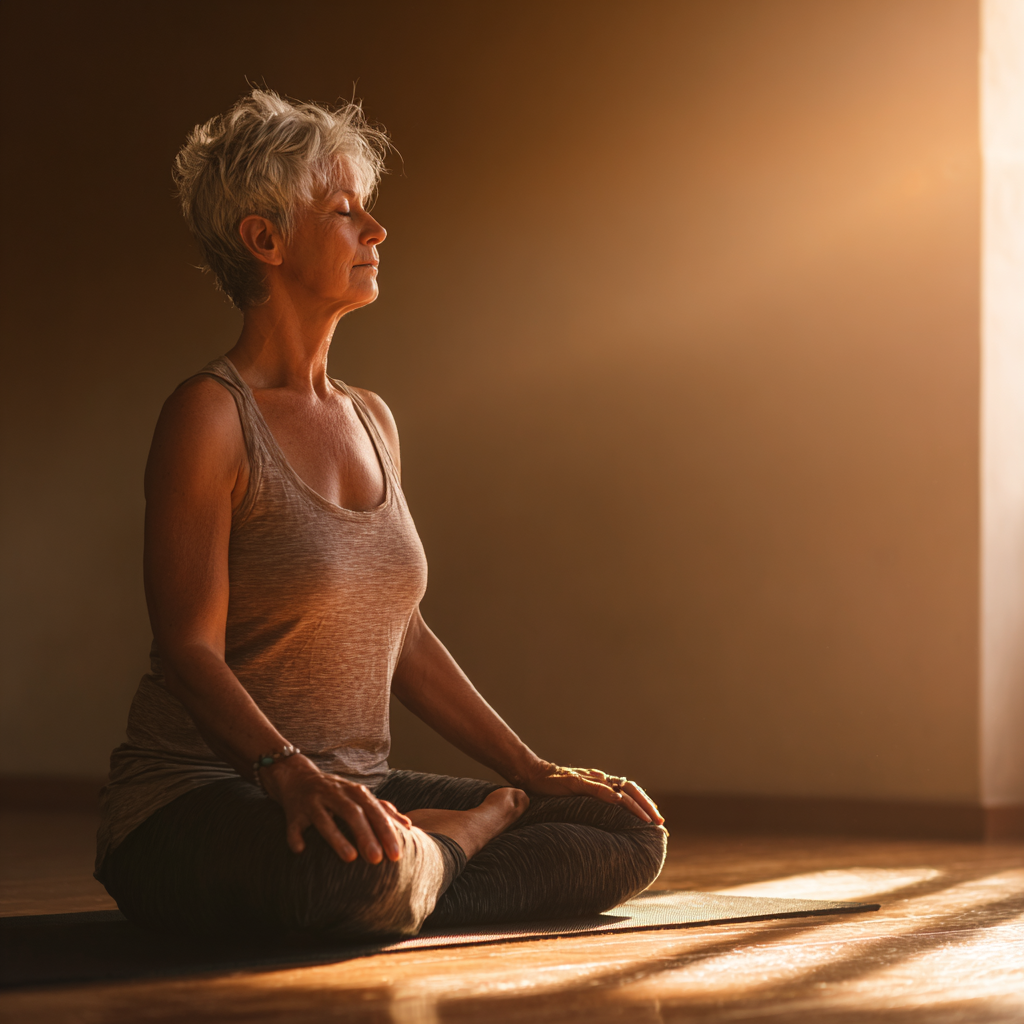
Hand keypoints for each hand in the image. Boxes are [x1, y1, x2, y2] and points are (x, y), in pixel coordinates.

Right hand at [260, 754, 411, 862]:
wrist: (298, 777)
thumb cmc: (336, 792)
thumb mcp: (360, 796)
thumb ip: (384, 810)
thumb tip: (408, 825)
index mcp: (355, 792)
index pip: (375, 812)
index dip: (386, 832)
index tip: (396, 855)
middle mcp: (335, 794)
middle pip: (353, 814)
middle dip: (365, 836)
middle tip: (376, 860)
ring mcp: (314, 801)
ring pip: (325, 819)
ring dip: (337, 838)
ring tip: (349, 858)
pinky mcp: (294, 811)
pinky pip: (293, 825)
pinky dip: (296, 836)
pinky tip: (301, 850)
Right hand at [520, 762, 663, 824]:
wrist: (535, 776)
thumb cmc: (557, 789)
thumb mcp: (580, 798)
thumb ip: (595, 804)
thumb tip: (610, 819)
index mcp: (603, 783)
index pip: (631, 791)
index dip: (646, 803)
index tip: (658, 820)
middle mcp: (600, 779)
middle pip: (631, 789)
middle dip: (647, 806)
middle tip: (660, 823)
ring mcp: (589, 779)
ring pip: (618, 789)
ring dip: (635, 804)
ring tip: (647, 818)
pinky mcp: (575, 782)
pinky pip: (595, 788)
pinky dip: (607, 794)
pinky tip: (617, 802)